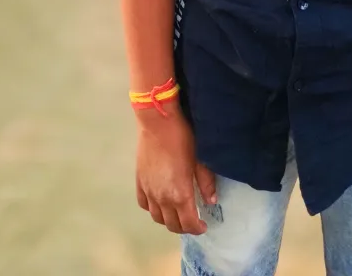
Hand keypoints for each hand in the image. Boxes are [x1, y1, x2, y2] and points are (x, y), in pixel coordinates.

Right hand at [135, 106, 216, 235]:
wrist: (158, 123)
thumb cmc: (183, 138)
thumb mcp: (199, 159)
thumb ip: (206, 182)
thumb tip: (212, 200)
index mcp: (180, 194)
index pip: (188, 223)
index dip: (197, 228)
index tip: (204, 225)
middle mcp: (162, 198)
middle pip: (172, 224)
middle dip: (184, 227)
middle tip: (193, 221)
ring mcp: (149, 191)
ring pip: (157, 217)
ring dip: (168, 220)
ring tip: (177, 213)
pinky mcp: (139, 182)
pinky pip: (144, 204)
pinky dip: (153, 208)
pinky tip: (160, 202)